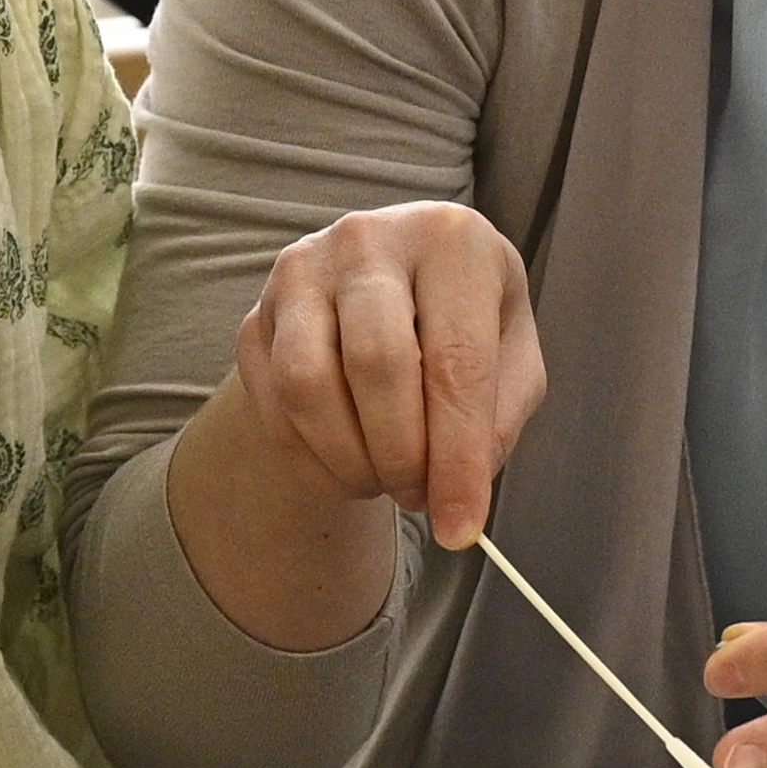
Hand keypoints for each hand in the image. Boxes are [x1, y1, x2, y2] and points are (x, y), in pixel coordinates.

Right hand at [228, 200, 545, 546]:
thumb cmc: (463, 319)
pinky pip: (272, 406)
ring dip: (350, 460)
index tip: (461, 527)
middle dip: (401, 457)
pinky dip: (310, 459)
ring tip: (386, 478)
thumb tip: (460, 496)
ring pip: (309, 387)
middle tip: (420, 496)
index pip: (456, 361)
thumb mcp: (510, 354)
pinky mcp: (255, 316)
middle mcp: (368, 241)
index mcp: (451, 240)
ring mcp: (300, 274)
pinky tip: (347, 463)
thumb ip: (498, 418)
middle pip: (377, 367)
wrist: (393, 283)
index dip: (458, 456)